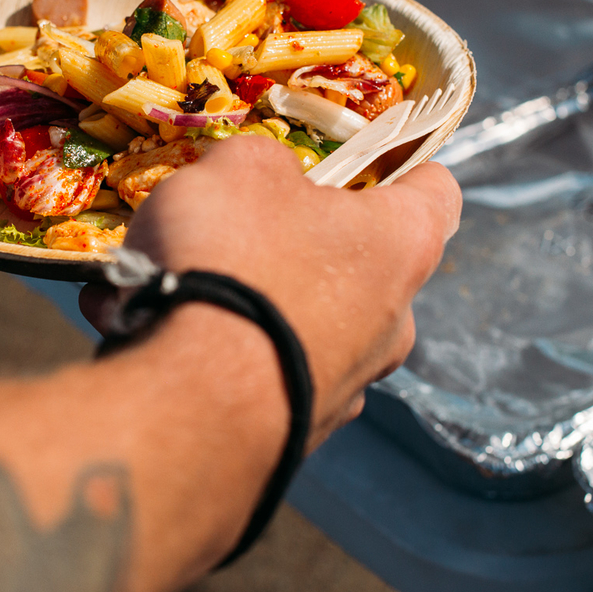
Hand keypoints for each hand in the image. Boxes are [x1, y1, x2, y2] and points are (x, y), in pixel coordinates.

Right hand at [84, 135, 460, 445]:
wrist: (189, 406)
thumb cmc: (234, 260)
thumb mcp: (241, 167)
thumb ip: (266, 164)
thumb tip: (268, 185)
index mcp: (401, 247)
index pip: (437, 192)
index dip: (403, 163)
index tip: (364, 155)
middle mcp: (392, 325)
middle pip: (356, 265)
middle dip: (296, 243)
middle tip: (232, 227)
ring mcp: (346, 389)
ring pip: (299, 324)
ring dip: (246, 302)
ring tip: (168, 287)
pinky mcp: (296, 436)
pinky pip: (258, 377)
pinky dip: (218, 358)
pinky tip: (155, 338)